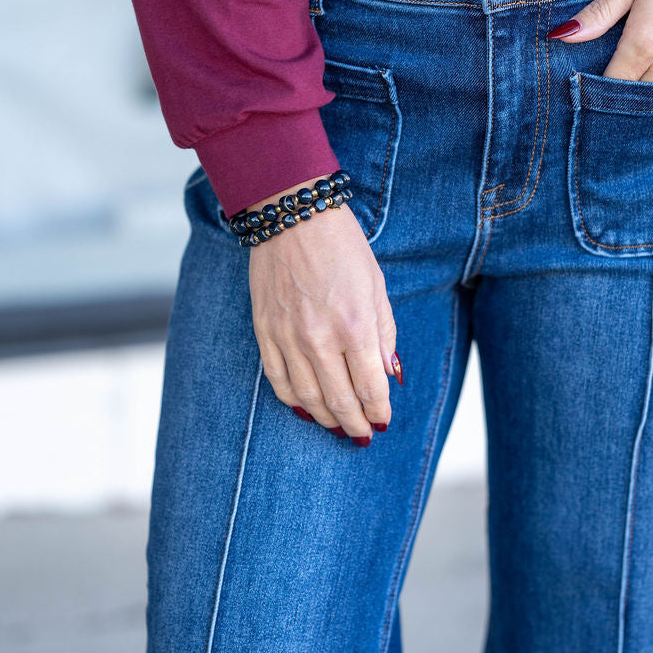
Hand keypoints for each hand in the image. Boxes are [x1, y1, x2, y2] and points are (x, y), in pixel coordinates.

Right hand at [246, 182, 400, 442]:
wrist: (292, 216)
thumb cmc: (342, 247)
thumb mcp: (377, 287)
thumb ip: (384, 335)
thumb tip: (387, 375)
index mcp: (355, 326)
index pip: (370, 387)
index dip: (378, 411)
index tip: (382, 422)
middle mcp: (320, 338)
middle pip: (339, 401)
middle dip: (355, 424)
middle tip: (362, 436)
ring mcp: (288, 337)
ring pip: (307, 399)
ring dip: (325, 419)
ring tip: (337, 426)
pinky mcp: (264, 332)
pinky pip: (278, 381)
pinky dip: (293, 401)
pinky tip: (305, 408)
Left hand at [549, 0, 652, 80]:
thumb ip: (600, 13)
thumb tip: (563, 36)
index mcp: (645, 42)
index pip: (612, 83)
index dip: (597, 83)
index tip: (588, 74)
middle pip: (638, 92)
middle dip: (624, 83)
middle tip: (616, 64)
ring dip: (650, 81)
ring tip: (645, 54)